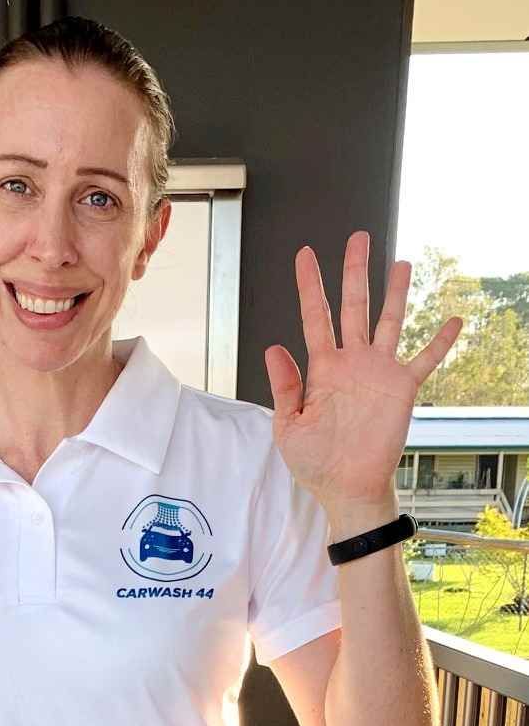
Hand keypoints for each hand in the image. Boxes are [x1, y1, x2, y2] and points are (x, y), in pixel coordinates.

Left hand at [263, 230, 463, 508]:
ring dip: (395, 292)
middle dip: (354, 272)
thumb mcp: (288, 426)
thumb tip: (273, 347)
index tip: (305, 255)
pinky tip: (453, 320)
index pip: (314, 317)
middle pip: (353, 306)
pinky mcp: (403, 389)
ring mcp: (379, 373)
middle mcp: (352, 362)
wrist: (346, 488)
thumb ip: (284, 386)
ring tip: (400, 262)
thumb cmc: (314, 462)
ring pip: (388, 321)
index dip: (310, 285)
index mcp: (321, 368)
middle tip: (358, 238)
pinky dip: (440, 341)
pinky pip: (425, 360)